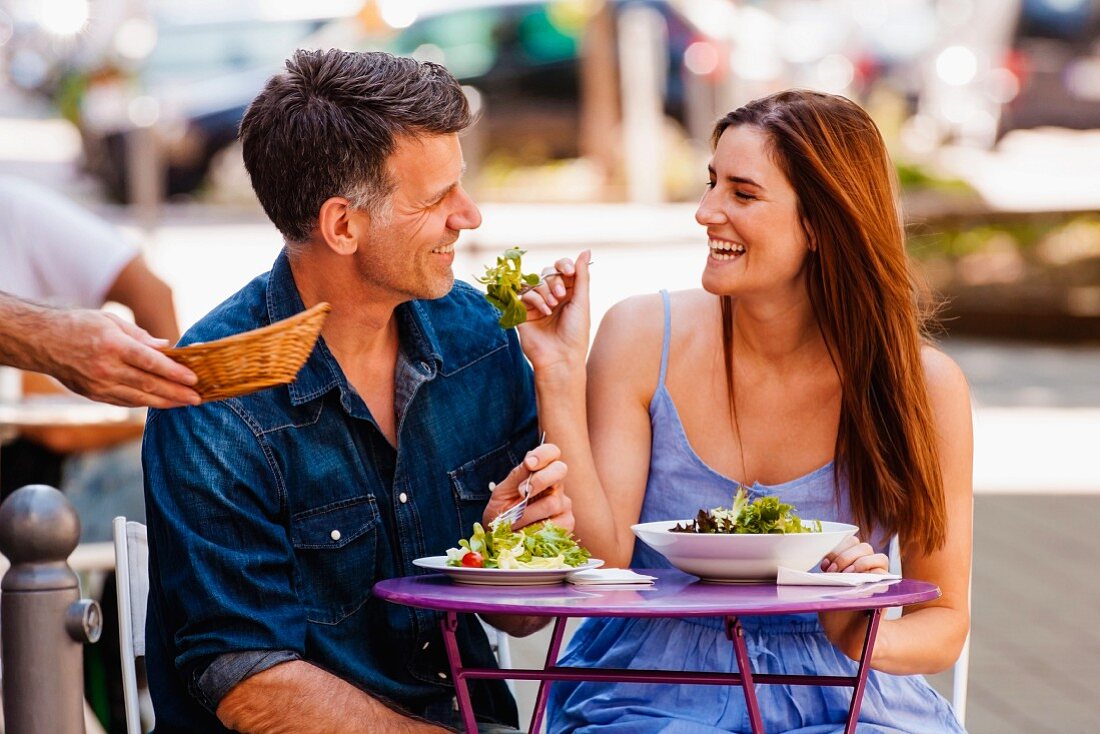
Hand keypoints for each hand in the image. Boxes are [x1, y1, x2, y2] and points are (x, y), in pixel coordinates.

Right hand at [43, 309, 200, 407]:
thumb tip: (167, 347)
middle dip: (176, 393)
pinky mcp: (94, 395)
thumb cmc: (80, 325)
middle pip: (148, 384)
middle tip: (198, 397)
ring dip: (165, 402)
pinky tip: (163, 403)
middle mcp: (106, 368)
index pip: (150, 362)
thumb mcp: (111, 320)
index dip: (173, 372)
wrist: (42, 341)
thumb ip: (141, 336)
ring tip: (186, 403)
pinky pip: (125, 402)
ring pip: (139, 398)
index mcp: (112, 345)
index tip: (193, 378)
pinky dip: (146, 403)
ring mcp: (99, 385)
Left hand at [482, 442, 572, 530]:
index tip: (529, 464)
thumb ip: (517, 475)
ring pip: (551, 503)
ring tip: (512, 521)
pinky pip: (554, 524)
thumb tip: (530, 460)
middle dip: (540, 479)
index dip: (543, 454)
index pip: (552, 452)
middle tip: (521, 492)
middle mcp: (556, 484)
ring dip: (526, 513)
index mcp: (541, 470)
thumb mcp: (503, 491)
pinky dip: (535, 530)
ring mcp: (564, 503)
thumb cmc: (502, 510)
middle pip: (560, 470)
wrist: (500, 537)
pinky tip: (525, 532)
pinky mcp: (567, 522)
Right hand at [516, 251, 590, 379]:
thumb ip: (582, 276)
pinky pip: (524, 293)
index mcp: (569, 293)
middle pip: (548, 273)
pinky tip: (544, 311)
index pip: (563, 268)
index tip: (569, 271)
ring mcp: (537, 304)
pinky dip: (535, 299)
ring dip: (545, 290)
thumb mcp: (582, 302)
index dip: (564, 265)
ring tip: (553, 306)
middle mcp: (552, 296)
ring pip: (535, 282)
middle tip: (561, 296)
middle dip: (555, 280)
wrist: (561, 358)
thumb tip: (586, 250)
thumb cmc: (575, 333)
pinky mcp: (522, 312)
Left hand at [818, 535, 889, 660]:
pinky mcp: (884, 588)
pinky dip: (870, 573)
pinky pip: (884, 571)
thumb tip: (826, 564)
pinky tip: (857, 581)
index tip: (825, 565)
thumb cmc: (834, 611)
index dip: (838, 548)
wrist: (847, 635)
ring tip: (846, 575)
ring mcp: (877, 577)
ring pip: (877, 556)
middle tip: (834, 571)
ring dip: (859, 562)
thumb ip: (830, 573)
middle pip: (863, 546)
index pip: (850, 541)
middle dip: (846, 556)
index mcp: (849, 562)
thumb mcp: (827, 588)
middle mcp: (865, 567)